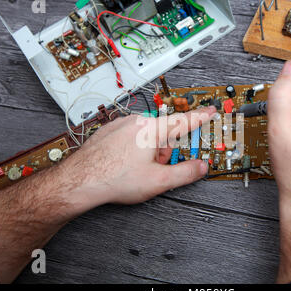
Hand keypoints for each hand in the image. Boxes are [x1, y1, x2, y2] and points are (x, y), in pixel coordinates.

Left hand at [60, 106, 216, 204]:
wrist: (80, 180)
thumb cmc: (114, 178)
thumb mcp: (159, 180)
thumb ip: (185, 172)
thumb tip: (200, 167)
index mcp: (152, 129)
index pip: (184, 121)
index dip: (200, 117)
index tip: (210, 110)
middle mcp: (136, 122)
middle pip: (163, 134)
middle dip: (163, 152)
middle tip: (154, 170)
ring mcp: (120, 125)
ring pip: (146, 137)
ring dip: (147, 152)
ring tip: (135, 170)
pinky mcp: (109, 131)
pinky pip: (130, 137)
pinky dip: (132, 149)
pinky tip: (123, 164)